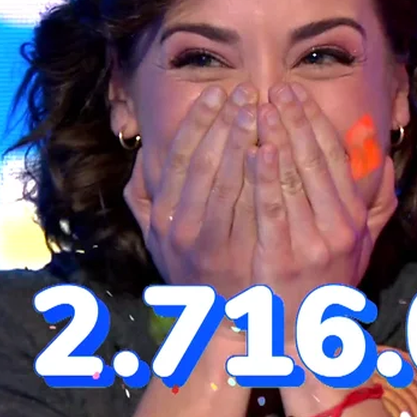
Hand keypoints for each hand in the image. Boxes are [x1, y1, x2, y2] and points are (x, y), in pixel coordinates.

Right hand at [123, 84, 259, 301]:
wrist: (220, 324)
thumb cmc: (193, 270)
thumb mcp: (157, 236)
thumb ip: (146, 196)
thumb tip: (142, 153)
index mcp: (162, 214)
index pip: (178, 156)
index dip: (197, 122)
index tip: (217, 93)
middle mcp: (180, 227)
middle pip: (202, 163)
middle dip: (224, 123)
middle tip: (246, 92)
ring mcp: (209, 243)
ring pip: (225, 182)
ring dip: (242, 142)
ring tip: (261, 110)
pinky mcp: (239, 256)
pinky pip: (250, 208)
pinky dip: (259, 178)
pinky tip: (273, 151)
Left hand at [249, 83, 397, 344]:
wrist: (300, 336)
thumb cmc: (324, 284)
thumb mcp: (359, 244)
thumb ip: (374, 202)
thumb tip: (384, 160)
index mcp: (353, 217)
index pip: (334, 157)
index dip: (314, 121)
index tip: (296, 94)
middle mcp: (338, 227)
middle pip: (313, 160)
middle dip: (293, 120)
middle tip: (274, 89)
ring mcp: (312, 243)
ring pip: (293, 178)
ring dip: (276, 138)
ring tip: (258, 108)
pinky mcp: (282, 259)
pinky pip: (273, 210)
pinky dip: (265, 178)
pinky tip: (255, 151)